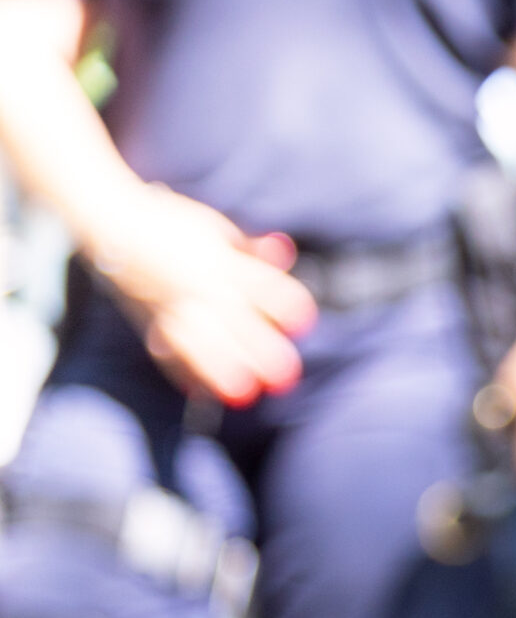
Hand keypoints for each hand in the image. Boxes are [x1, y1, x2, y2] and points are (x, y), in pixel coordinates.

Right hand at [88, 186, 316, 405]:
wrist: (110, 222)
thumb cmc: (174, 225)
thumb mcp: (216, 229)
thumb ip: (250, 249)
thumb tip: (282, 251)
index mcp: (219, 262)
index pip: (259, 285)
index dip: (282, 303)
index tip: (301, 322)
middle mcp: (196, 286)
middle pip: (234, 320)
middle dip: (259, 348)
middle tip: (286, 375)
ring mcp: (169, 306)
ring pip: (196, 342)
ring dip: (219, 370)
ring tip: (243, 395)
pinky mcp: (148, 321)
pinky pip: (163, 350)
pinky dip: (181, 373)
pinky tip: (200, 394)